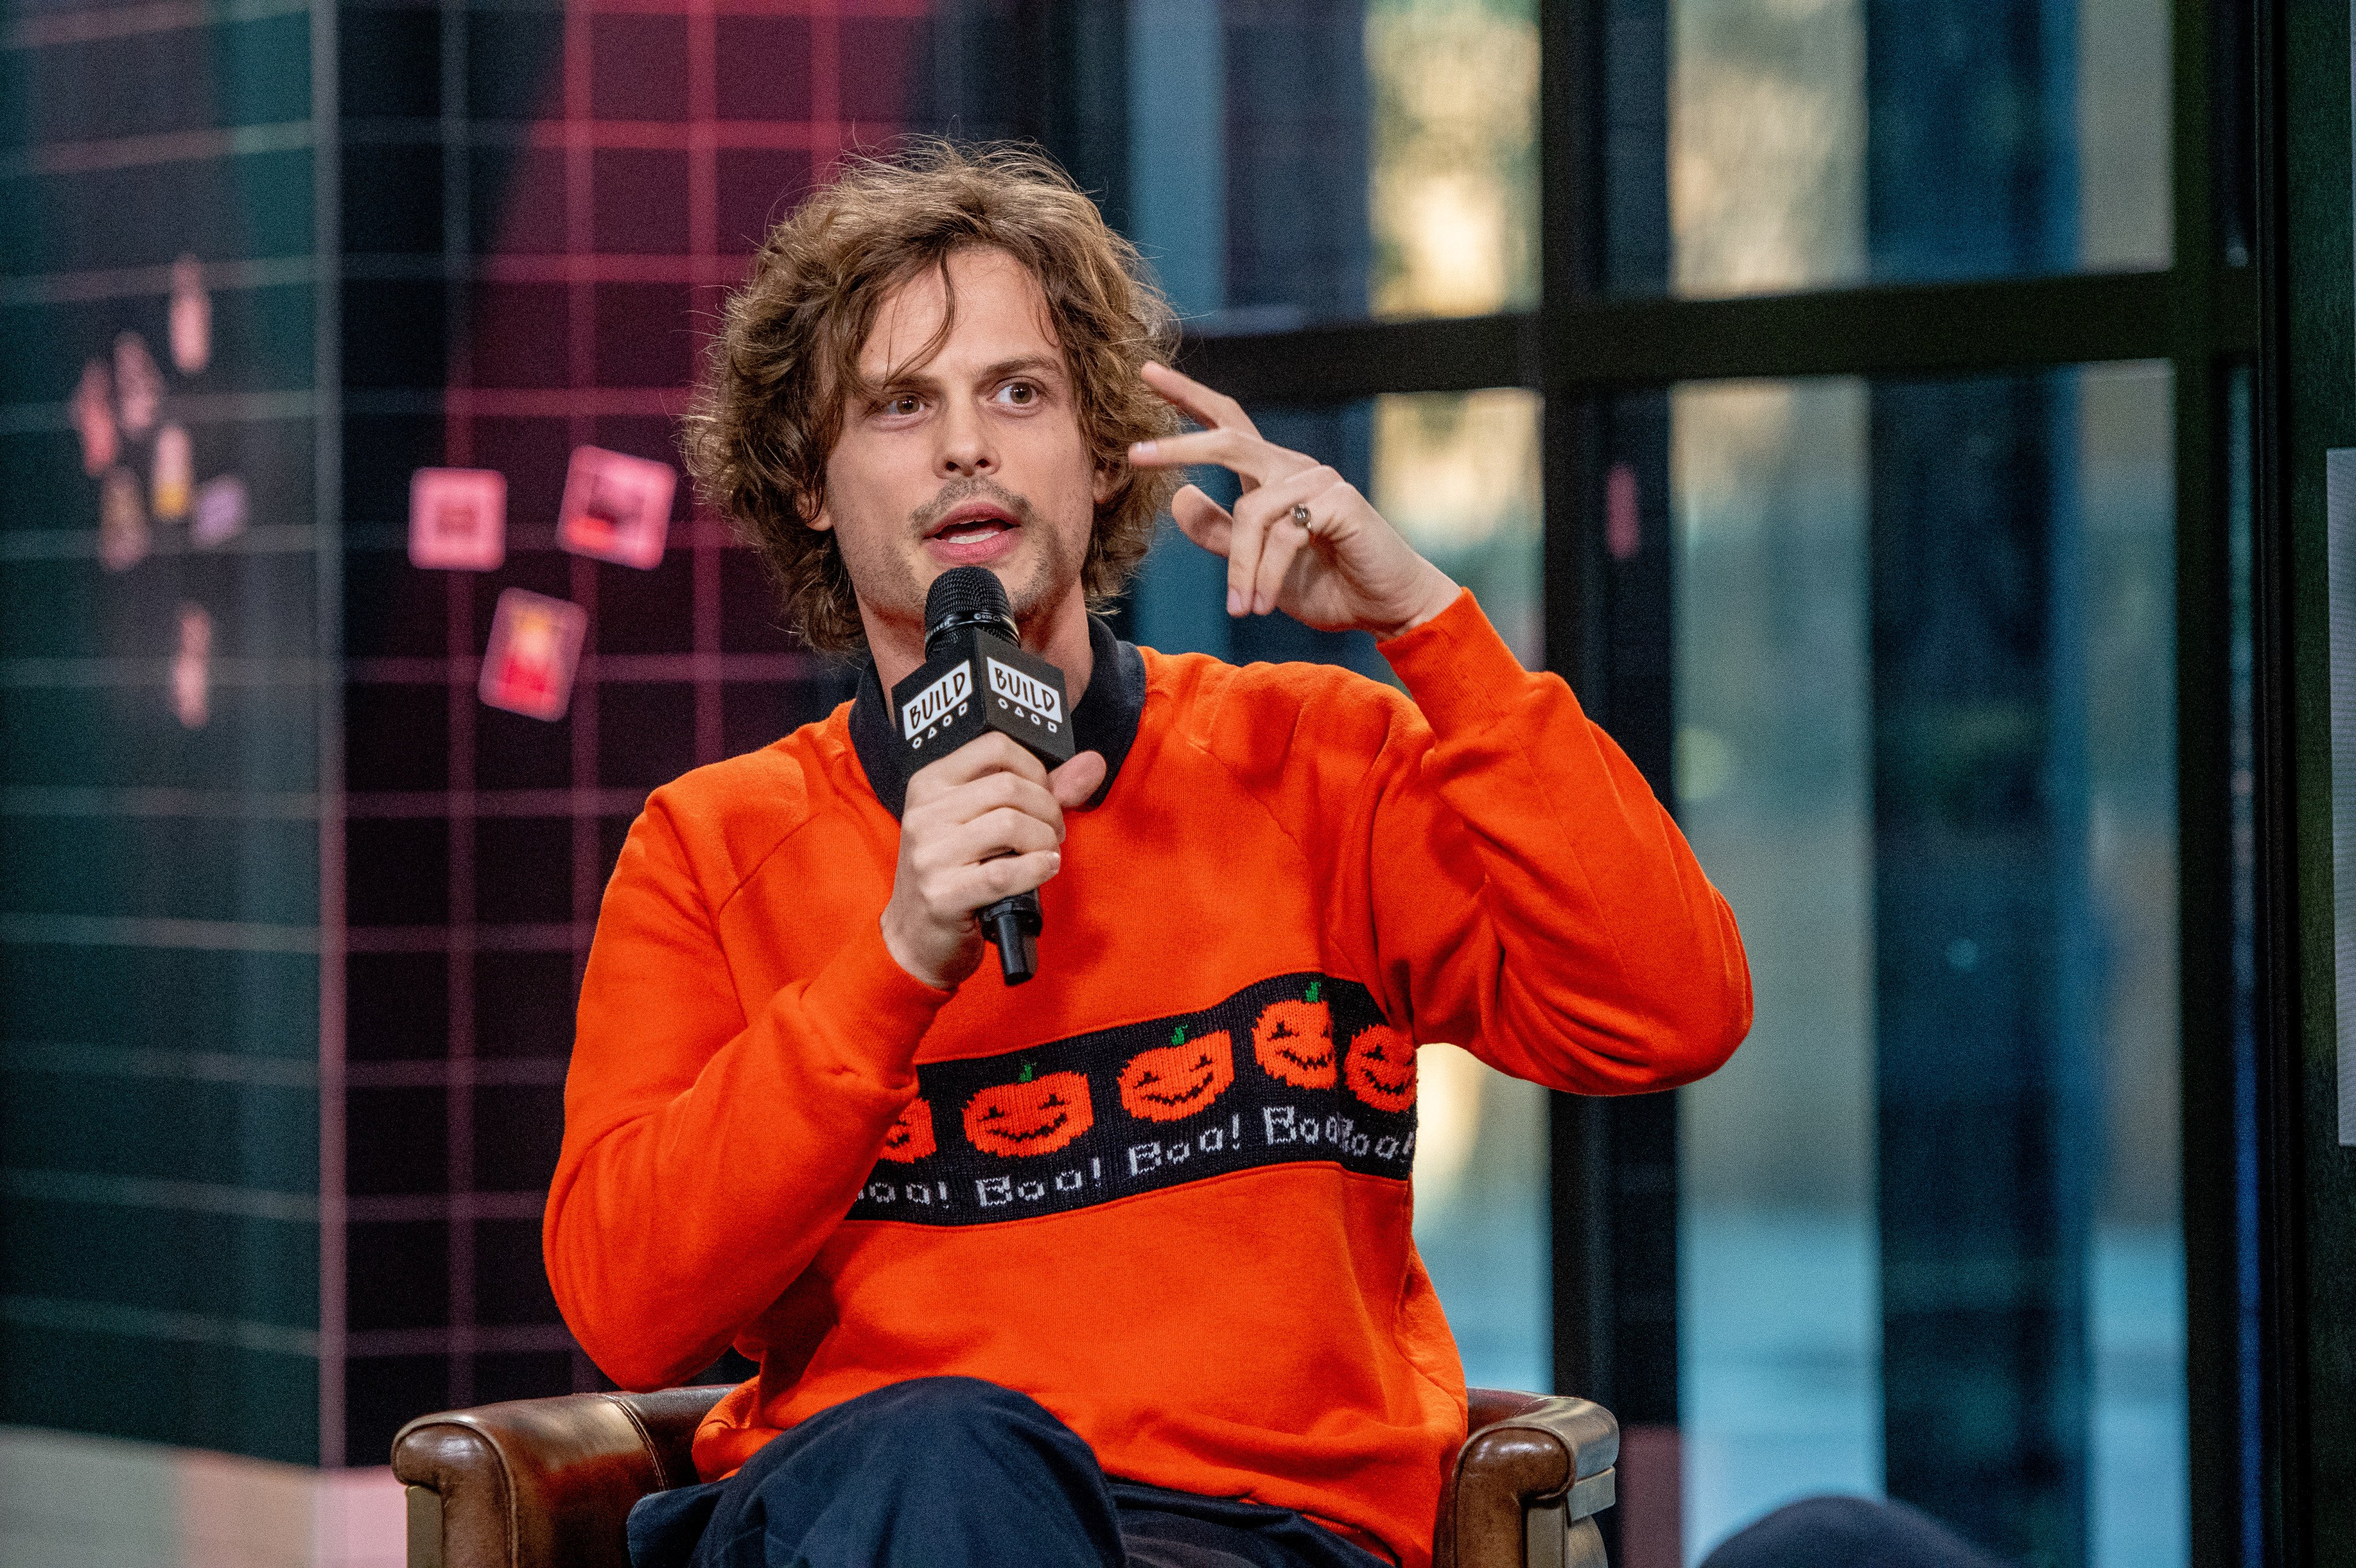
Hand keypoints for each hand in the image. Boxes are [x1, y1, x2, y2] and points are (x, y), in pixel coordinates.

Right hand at [880, 732, 1107, 989]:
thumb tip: (1092, 764)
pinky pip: (1005, 872)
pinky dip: (1037, 869)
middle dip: (1048, 810)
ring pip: (1011, 824)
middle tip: (1052, 833)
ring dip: (1045, 841)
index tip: (1044, 794)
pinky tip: (1043, 871)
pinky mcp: (942, 894)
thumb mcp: (984, 822)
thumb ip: (1041, 791)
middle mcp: (925, 813)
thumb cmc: (955, 874)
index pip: (995, 746)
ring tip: (1045, 853)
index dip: (1035, 768)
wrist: (915, 937)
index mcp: (930, 784)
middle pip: (1010, 786)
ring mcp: (930, 854)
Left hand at [1127, 361, 1458, 638]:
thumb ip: (1218, 532)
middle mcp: (1294, 468)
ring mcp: (1320, 480)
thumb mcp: (1255, 565)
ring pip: (1250, 511)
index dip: (1186, 397)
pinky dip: (1265, 575)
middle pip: (1228, 439)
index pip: (1225, 423)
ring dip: (1238, 568)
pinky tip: (1263, 603)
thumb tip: (1176, 497)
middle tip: (1134, 456)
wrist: (1386, 607)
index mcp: (1272, 475)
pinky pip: (1283, 536)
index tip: (1147, 375)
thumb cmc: (1327, 583)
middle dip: (1178, 445)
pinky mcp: (1340, 503)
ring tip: (1240, 608)